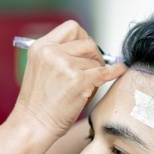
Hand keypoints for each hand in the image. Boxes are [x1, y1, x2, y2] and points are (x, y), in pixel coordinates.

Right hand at [13, 20, 126, 136]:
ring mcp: (66, 66)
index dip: (84, 38)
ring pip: (95, 61)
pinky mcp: (79, 81)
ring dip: (95, 73)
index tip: (87, 50)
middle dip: (95, 55)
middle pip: (88, 42)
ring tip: (85, 88)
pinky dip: (115, 71)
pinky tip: (120, 70)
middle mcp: (52, 52)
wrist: (32, 125)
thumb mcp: (39, 69)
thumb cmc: (37, 103)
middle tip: (94, 68)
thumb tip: (89, 48)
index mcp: (40, 47)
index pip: (72, 28)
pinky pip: (105, 72)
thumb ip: (58, 55)